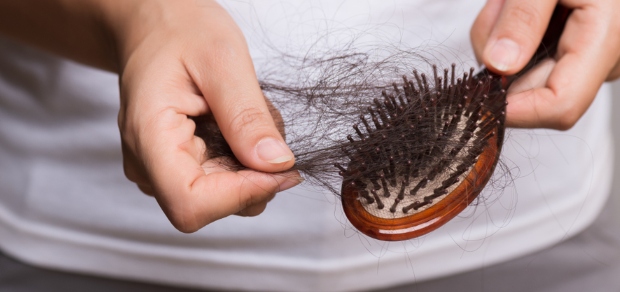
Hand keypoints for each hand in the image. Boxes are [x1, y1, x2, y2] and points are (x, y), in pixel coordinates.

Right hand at [113, 0, 300, 231]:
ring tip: (246, 116)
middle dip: (254, 174)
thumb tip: (276, 164)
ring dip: (252, 166)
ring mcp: (161, 169)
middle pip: (212, 206)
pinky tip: (237, 126)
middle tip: (264, 122)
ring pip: (223, 198)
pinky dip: (243, 160)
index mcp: (149, 137)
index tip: (279, 166)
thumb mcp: (223, 60)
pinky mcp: (178, 167)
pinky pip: (222, 182)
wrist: (155, 26)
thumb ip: (247, 115)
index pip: (191, 204)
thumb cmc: (180, 32)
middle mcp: (148, 164)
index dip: (241, 194)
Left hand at [471, 0, 619, 128]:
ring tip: (510, 0)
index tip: (476, 93)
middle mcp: (602, 59)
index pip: (560, 106)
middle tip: (501, 7)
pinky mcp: (569, 48)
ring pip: (521, 72)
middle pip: (532, 90)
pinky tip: (517, 6)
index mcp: (607, 41)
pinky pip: (525, 56)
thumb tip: (499, 66)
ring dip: (501, 39)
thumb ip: (524, 18)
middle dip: (500, 56)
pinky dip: (509, 34)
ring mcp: (586, 56)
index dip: (515, 110)